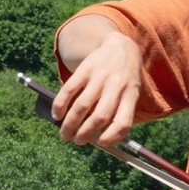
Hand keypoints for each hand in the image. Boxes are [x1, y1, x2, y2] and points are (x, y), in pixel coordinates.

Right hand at [51, 30, 142, 146]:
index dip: (111, 137)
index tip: (100, 143)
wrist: (121, 46)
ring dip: (70, 124)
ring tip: (65, 134)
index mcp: (130, 95)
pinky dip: (60, 105)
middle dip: (85, 134)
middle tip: (77, 141)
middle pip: (100, 116)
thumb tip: (101, 138)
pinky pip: (69, 89)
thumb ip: (121, 111)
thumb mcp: (132, 92)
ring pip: (82, 106)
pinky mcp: (85, 69)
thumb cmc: (126, 77)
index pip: (123, 122)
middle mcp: (116, 86)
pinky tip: (56, 114)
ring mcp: (100, 77)